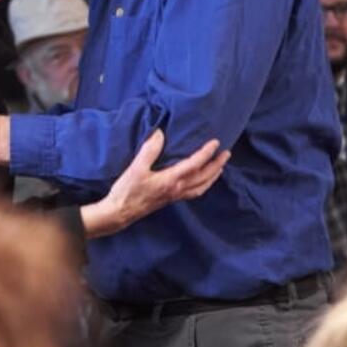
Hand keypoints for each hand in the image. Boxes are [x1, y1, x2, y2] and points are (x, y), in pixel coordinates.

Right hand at [81, 130, 228, 238]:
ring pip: (202, 186)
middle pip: (204, 177)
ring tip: (220, 167)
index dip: (206, 153)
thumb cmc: (127, 190)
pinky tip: (202, 182)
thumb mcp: (136, 168)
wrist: (120, 213)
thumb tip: (160, 133)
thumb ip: (149, 150)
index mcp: (171, 180)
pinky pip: (194, 193)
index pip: (195, 164)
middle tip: (226, 154)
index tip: (216, 142)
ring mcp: (175, 196)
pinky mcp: (171, 200)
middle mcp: (177, 189)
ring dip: (213, 176)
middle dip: (217, 165)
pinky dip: (203, 185)